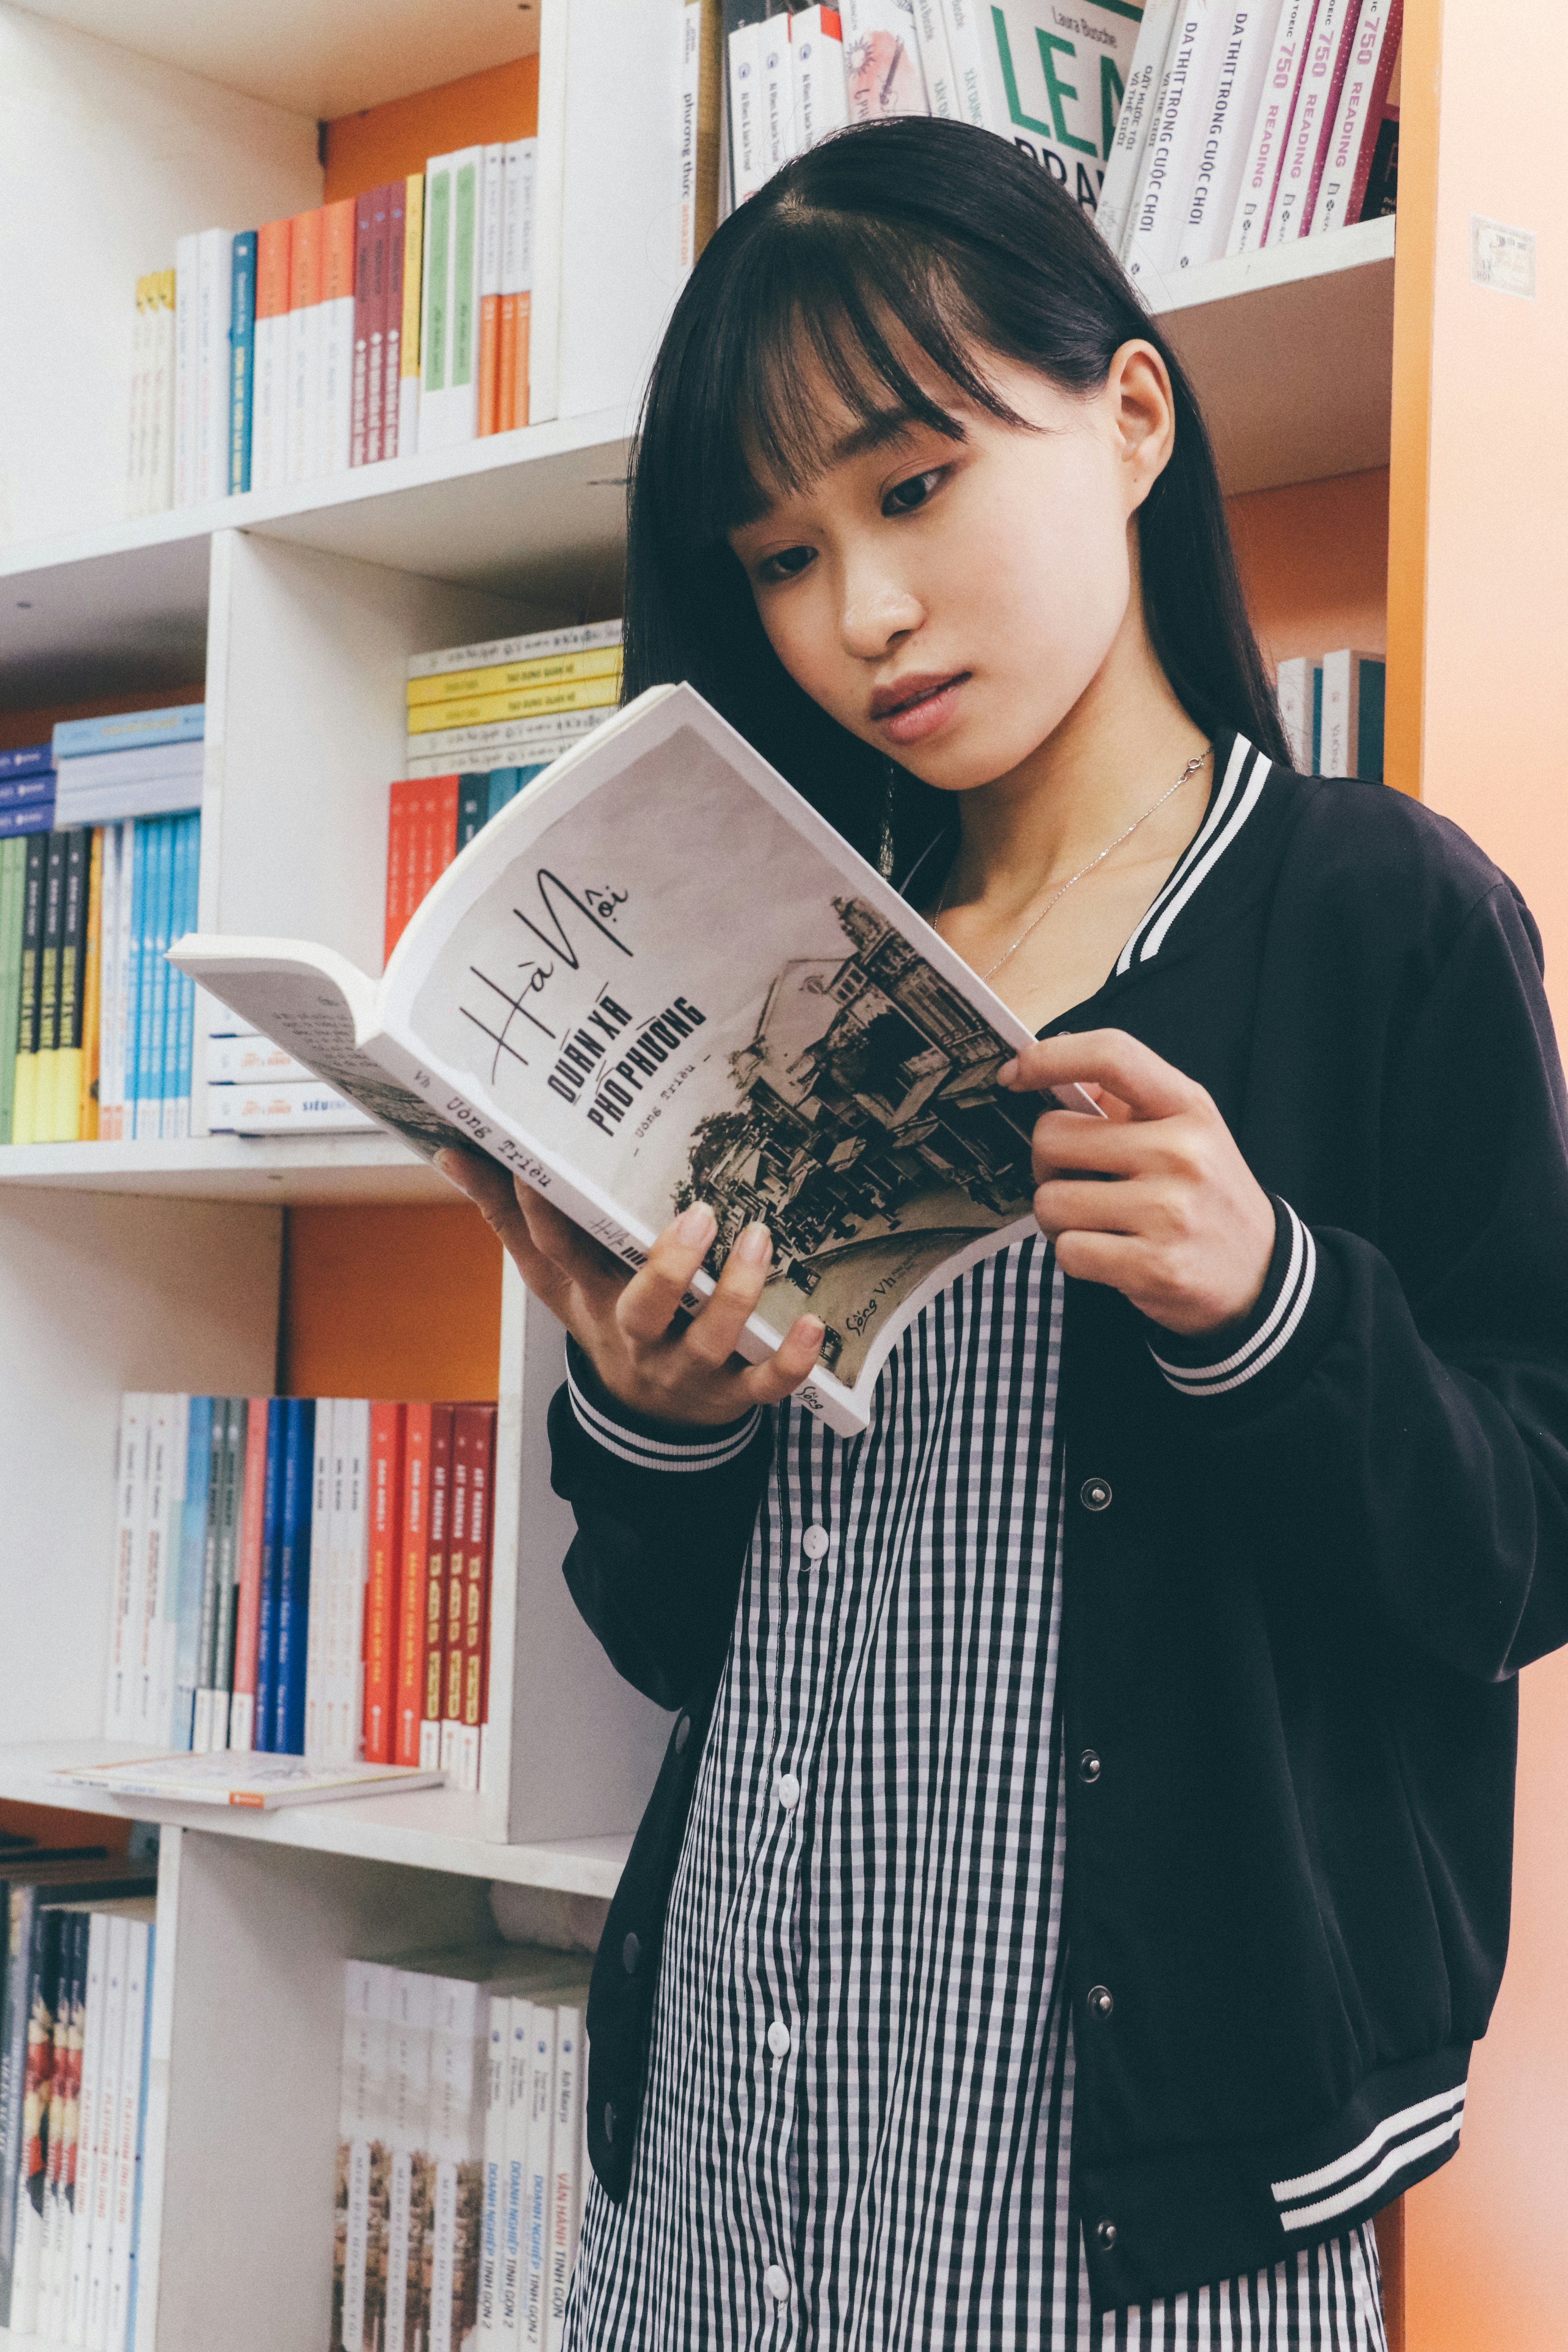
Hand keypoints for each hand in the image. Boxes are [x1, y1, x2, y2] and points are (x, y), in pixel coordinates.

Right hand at [435, 1149, 824, 1425]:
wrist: (644, 1420)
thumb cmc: (605, 1320)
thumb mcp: (555, 1280)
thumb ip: (510, 1219)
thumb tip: (453, 1153)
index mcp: (592, 1301)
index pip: (559, 1257)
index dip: (542, 1216)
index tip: (534, 1168)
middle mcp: (637, 1339)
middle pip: (642, 1309)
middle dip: (669, 1268)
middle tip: (700, 1213)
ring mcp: (686, 1371)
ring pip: (710, 1340)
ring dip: (739, 1295)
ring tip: (761, 1240)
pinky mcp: (733, 1395)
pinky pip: (765, 1385)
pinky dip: (792, 1360)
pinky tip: (814, 1323)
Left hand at [999, 1030, 1275, 1336]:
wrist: (1261, 1272)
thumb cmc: (1205, 1194)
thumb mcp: (1186, 1129)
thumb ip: (1125, 1098)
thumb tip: (1052, 1067)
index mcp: (1188, 1107)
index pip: (1111, 1055)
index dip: (1049, 1057)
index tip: (1015, 1073)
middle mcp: (1182, 1152)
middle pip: (1052, 1137)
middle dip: (1047, 1163)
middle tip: (1076, 1180)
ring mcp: (1169, 1212)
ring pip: (1049, 1201)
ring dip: (1058, 1217)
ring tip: (1096, 1221)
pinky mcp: (1153, 1266)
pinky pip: (1068, 1251)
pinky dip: (1075, 1255)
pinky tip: (1110, 1252)